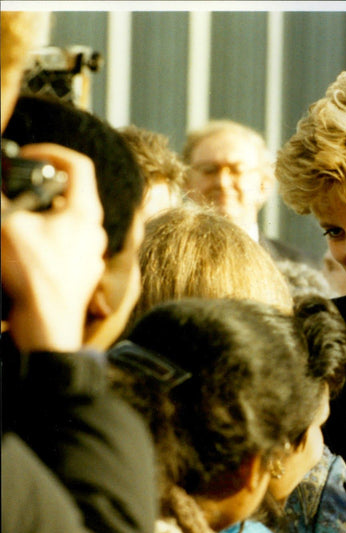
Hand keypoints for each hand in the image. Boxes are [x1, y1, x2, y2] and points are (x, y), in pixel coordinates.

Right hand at [1, 143, 106, 350]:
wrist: (48, 325)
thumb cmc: (33, 276)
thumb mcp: (6, 225)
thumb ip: (2, 198)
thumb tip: (2, 190)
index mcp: (84, 212)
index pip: (79, 164)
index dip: (51, 151)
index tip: (25, 157)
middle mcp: (95, 230)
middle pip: (69, 194)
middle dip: (37, 189)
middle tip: (13, 195)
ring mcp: (91, 252)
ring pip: (65, 222)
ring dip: (38, 217)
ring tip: (15, 226)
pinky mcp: (83, 272)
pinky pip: (64, 246)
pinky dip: (44, 241)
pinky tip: (23, 252)